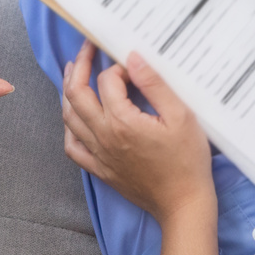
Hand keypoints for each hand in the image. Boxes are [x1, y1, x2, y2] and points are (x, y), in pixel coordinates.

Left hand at [60, 42, 214, 222]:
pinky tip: (74, 117)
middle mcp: (103, 136)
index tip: (133, 67)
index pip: (107, 81)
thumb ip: (154, 84)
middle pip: (77, 94)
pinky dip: (68, 127)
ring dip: (68, 91)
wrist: (183, 203)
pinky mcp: (99, 169)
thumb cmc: (187, 161)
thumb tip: (133, 57)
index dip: (118, 68)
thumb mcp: (181, 116)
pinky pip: (72, 146)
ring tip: (72, 73)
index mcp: (122, 121)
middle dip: (80, 67)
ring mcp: (98, 154)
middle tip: (86, 50)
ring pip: (69, 118)